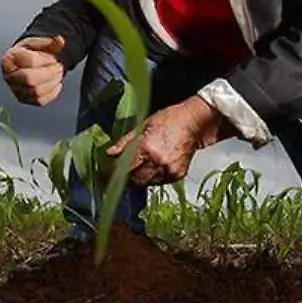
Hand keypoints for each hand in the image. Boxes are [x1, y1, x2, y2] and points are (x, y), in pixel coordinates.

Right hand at [0, 36, 65, 105]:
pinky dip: (52, 92)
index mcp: (9, 59)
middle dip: (49, 73)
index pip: (30, 61)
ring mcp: (15, 90)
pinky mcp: (24, 100)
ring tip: (57, 74)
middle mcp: (8, 76)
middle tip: (58, 67)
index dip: (46, 59)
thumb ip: (50, 42)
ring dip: (52, 82)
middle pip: (30, 79)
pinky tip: (55, 83)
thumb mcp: (38, 44)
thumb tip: (59, 40)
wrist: (25, 64)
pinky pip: (40, 101)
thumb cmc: (30, 53)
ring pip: (36, 92)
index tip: (53, 57)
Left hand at [105, 96, 234, 185]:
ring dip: (138, 178)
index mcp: (146, 147)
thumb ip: (125, 142)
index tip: (106, 174)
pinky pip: (159, 182)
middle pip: (134, 179)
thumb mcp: (143, 125)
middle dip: (125, 177)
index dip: (113, 173)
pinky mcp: (177, 174)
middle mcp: (157, 161)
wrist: (195, 122)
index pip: (124, 168)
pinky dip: (152, 177)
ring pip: (146, 183)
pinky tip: (152, 166)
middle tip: (119, 173)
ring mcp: (168, 170)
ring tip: (137, 168)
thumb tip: (109, 153)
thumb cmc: (170, 119)